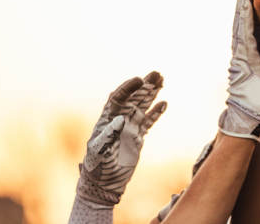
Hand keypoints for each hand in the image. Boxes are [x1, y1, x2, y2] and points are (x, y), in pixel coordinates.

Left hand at [76, 72, 166, 208]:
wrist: (103, 185)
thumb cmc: (96, 168)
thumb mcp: (98, 151)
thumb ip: (108, 134)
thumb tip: (120, 119)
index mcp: (107, 120)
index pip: (118, 98)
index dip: (128, 88)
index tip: (139, 80)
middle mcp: (118, 121)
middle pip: (133, 98)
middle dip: (145, 85)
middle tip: (157, 73)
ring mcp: (129, 129)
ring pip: (142, 106)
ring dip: (152, 94)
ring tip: (162, 80)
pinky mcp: (137, 138)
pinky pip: (148, 122)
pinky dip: (156, 112)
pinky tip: (163, 103)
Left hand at [218, 0, 259, 140]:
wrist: (245, 122)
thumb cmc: (258, 107)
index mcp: (245, 58)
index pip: (245, 29)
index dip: (247, 11)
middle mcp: (242, 52)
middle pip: (243, 21)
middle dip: (245, 0)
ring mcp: (242, 54)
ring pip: (244, 24)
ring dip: (247, 6)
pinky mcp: (245, 57)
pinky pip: (247, 32)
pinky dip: (249, 18)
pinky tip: (256, 6)